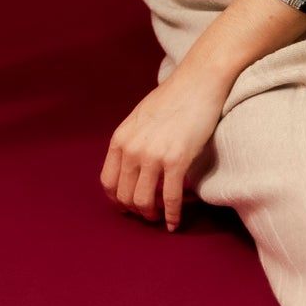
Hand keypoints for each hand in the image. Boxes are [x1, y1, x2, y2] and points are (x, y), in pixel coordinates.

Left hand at [100, 70, 227, 231]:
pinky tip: (175, 223)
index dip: (117, 200)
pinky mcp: (176, 160)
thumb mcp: (140, 118)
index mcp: (120, 139)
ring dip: (151, 215)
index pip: (108, 182)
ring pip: (144, 202)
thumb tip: (132, 167)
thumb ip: (132, 141)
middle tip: (148, 214)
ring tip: (159, 217)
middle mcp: (132, 149)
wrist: (197, 81)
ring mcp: (153, 155)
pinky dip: (172, 216)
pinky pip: (170, 198)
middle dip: (135, 210)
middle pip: (124, 196)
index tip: (128, 206)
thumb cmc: (173, 98)